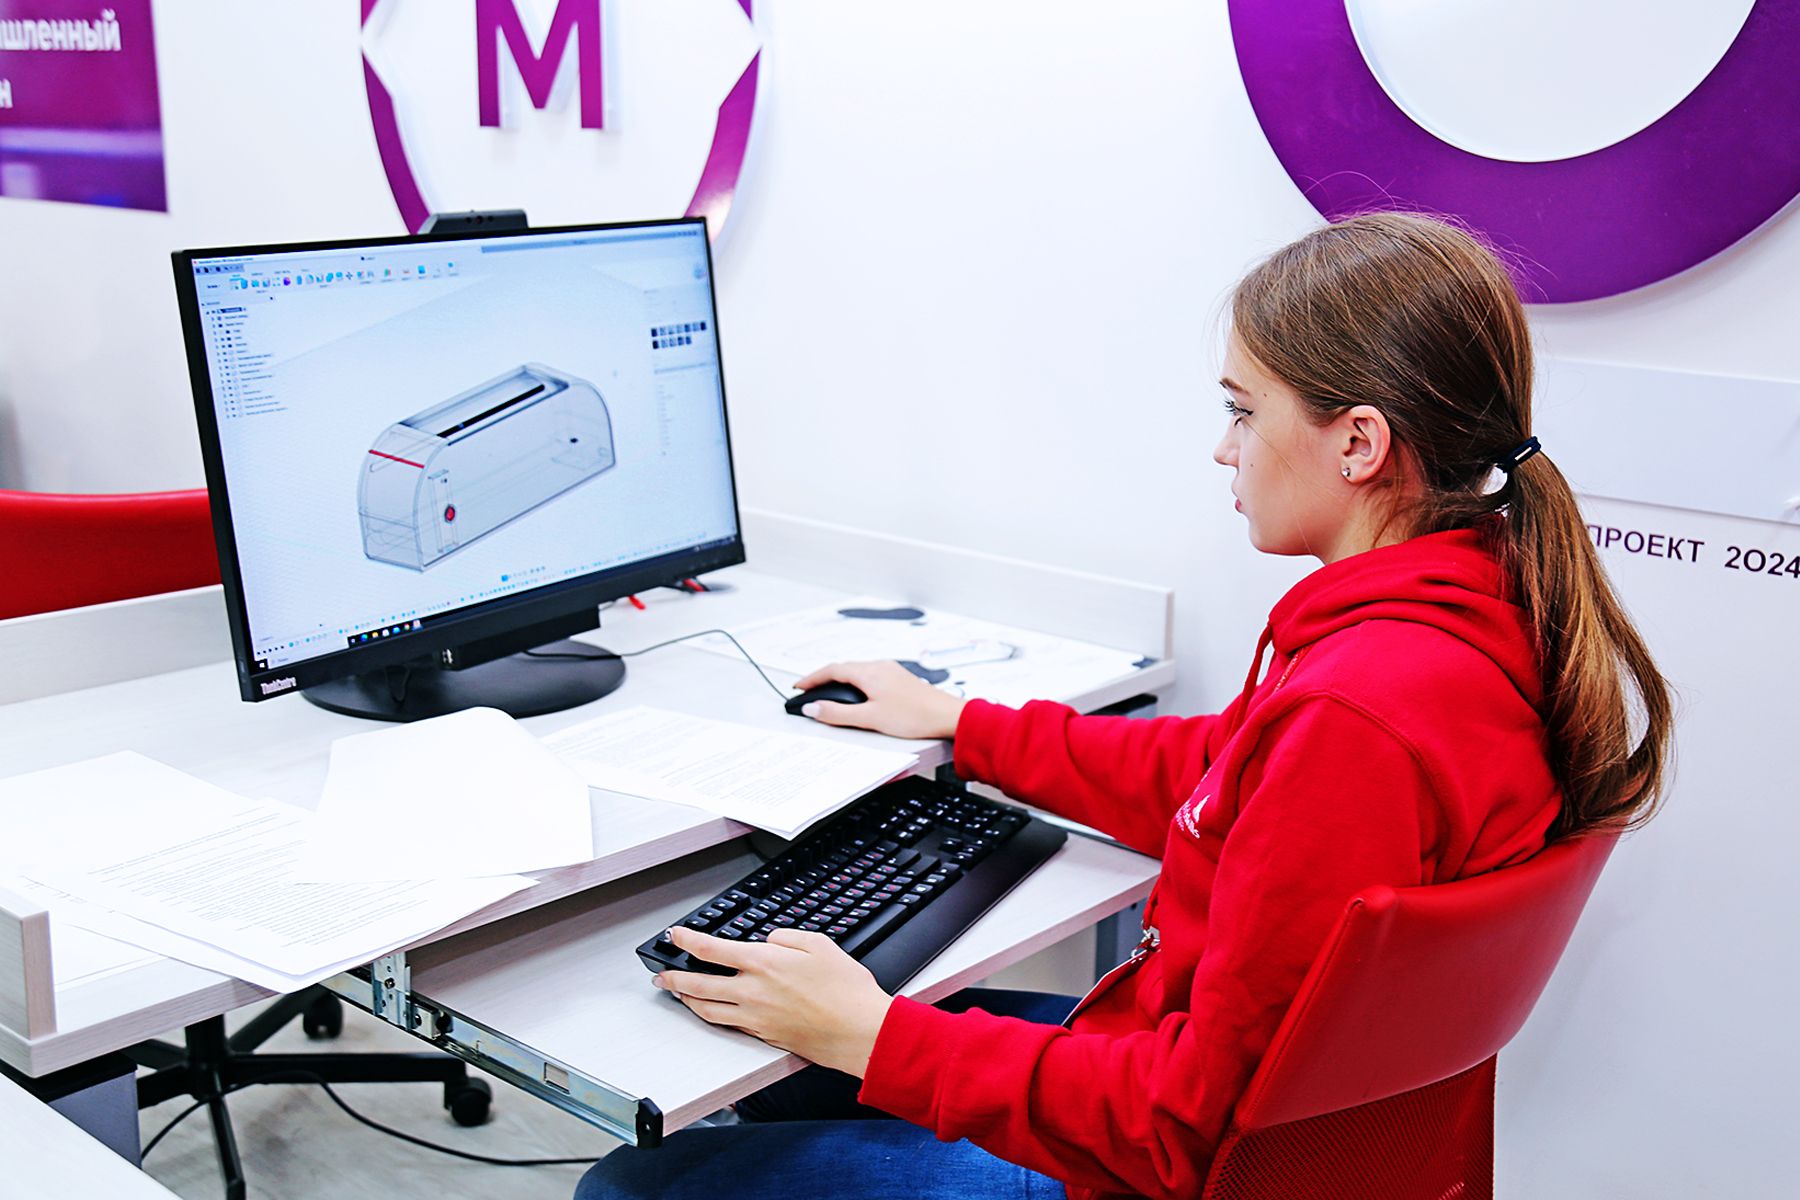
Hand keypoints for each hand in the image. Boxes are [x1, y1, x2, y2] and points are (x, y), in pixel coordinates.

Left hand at [656, 927, 893, 1076]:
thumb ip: (787, 937)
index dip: (687, 940)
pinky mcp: (763, 1035)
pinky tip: (712, 1013)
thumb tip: (769, 941)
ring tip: (678, 995)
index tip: (676, 935)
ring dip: (687, 1001)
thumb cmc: (845, 991)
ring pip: (707, 1010)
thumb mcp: (819, 944)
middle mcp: (753, 992)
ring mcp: (755, 1017)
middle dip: (674, 977)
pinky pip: (728, 1025)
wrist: (858, 1031)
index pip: (711, 950)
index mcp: (764, 964)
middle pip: (698, 985)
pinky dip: (712, 1017)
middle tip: (662, 974)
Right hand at [792, 660, 966, 739]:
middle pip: (844, 668)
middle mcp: (879, 666)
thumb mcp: (869, 718)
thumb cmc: (914, 716)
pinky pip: (870, 676)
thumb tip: (813, 709)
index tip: (799, 687)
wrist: (947, 716)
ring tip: (829, 695)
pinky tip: (858, 696)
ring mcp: (891, 671)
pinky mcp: (900, 680)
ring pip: (858, 672)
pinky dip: (856, 684)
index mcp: (869, 672)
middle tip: (808, 691)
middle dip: (823, 679)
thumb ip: (838, 714)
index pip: (831, 670)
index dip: (811, 678)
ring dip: (840, 681)